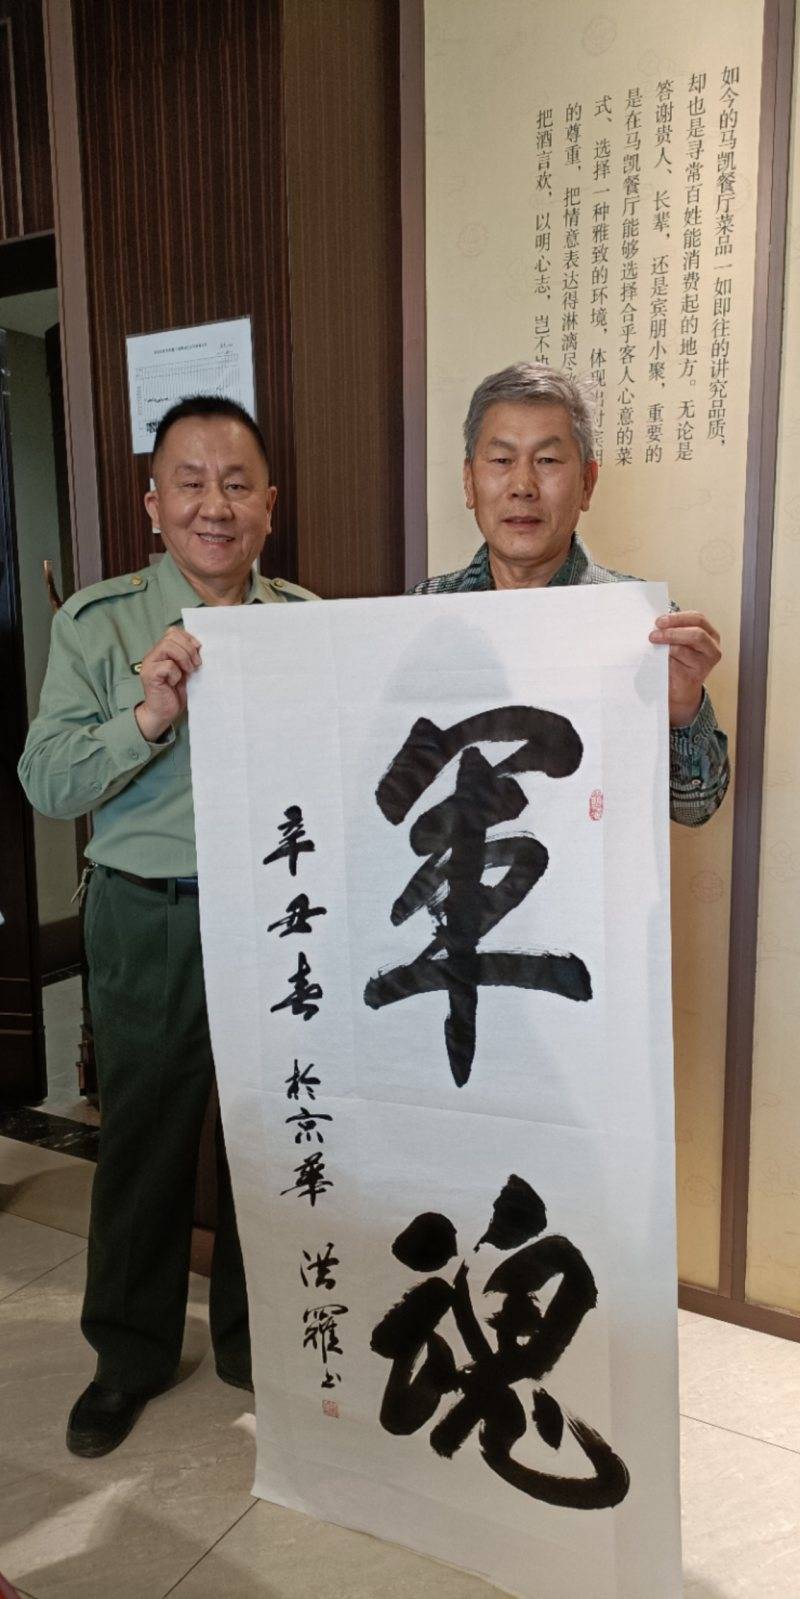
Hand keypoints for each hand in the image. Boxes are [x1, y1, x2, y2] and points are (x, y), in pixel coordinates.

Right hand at [134, 627, 201, 741]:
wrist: (163, 713)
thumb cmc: (175, 693)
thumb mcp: (185, 670)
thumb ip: (188, 657)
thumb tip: (200, 646)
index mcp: (161, 651)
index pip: (173, 631)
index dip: (188, 638)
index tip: (199, 650)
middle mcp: (153, 655)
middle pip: (171, 636)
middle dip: (189, 648)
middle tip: (196, 664)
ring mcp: (149, 664)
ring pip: (168, 646)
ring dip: (184, 658)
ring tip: (189, 671)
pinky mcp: (150, 675)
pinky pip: (167, 665)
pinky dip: (176, 673)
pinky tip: (176, 682)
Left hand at [649, 611, 721, 726]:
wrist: (677, 689)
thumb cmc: (675, 662)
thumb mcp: (675, 642)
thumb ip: (671, 631)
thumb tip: (656, 623)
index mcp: (708, 632)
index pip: (697, 618)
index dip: (677, 617)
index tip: (659, 621)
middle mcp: (712, 645)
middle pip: (697, 631)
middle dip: (673, 628)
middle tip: (654, 633)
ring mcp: (708, 660)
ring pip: (691, 644)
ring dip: (670, 640)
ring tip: (654, 642)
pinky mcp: (700, 672)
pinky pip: (684, 658)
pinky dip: (670, 655)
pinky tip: (660, 656)